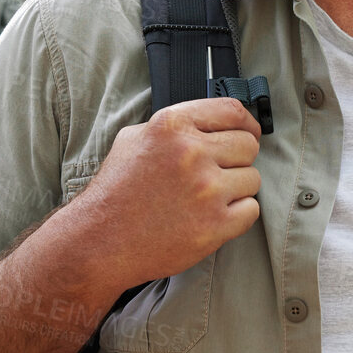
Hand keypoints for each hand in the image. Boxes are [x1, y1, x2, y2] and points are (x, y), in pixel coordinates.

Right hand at [68, 96, 261, 292]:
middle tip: (217, 174)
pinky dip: (238, 215)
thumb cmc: (115, 191)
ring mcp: (206, 190)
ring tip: (207, 199)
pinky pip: (251, 211)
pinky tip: (213, 217)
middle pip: (248, 145)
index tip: (248, 132)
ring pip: (253, 178)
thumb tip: (211, 123)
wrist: (100, 241)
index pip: (232, 110)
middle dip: (237, 159)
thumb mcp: (134, 139)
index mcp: (171, 126)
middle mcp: (191, 153)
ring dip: (236, 189)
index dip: (246, 123)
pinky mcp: (215, 225)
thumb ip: (174, 127)